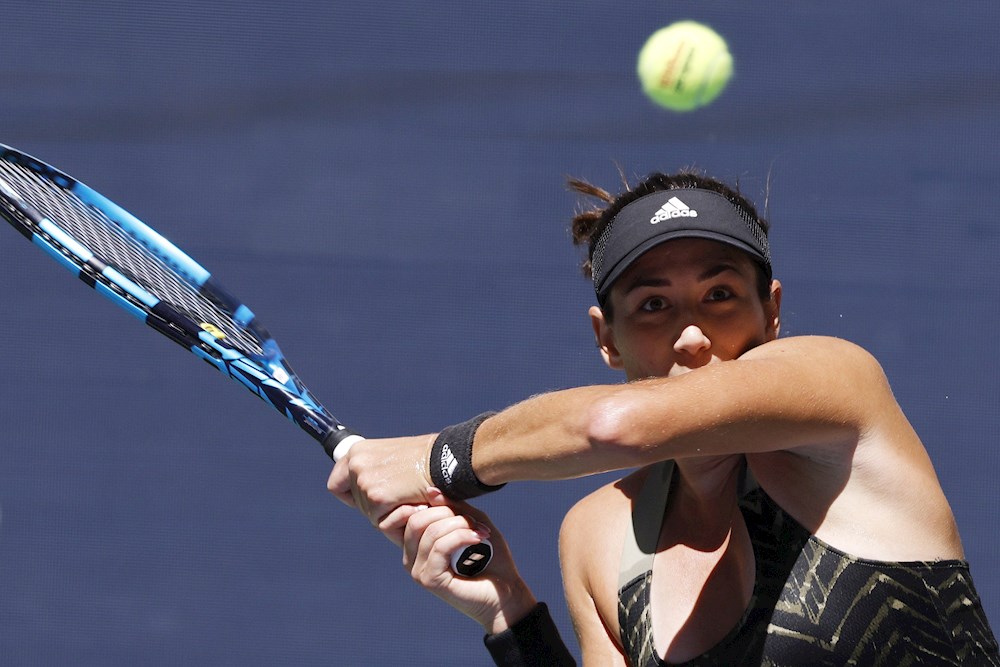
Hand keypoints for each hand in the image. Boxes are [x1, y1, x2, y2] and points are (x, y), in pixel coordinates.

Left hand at [327, 435, 435, 524]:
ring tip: (409, 498)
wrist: (445, 460)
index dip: (351, 495)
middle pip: (356, 503)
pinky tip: (412, 504)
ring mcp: (365, 482)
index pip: (336, 484)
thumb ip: (375, 470)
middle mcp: (355, 464)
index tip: (368, 497)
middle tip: (400, 497)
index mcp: (357, 452)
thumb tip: (365, 490)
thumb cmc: (427, 459)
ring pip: (370, 515)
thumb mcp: (392, 457)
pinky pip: (383, 522)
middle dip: (376, 507)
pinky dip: (399, 519)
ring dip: (390, 514)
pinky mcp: (377, 498)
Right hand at [384, 489, 536, 633]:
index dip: (424, 502)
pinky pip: (440, 547)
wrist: (506, 591)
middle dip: (448, 512)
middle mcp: (411, 557)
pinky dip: (461, 536)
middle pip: (416, 519)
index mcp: (417, 543)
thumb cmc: (490, 557)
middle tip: (473, 522)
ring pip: (430, 531)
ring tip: (481, 532)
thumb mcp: (471, 521)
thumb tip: (430, 491)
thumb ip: (452, 507)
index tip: (454, 507)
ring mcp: (418, 570)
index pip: (402, 515)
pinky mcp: (430, 580)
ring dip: (460, 524)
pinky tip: (477, 538)